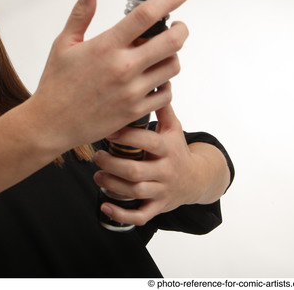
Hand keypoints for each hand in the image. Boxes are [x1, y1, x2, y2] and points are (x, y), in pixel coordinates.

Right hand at [30, 0, 190, 150]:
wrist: (51, 123)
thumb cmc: (55, 84)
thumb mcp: (63, 44)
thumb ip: (82, 13)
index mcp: (106, 46)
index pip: (146, 15)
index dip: (170, 0)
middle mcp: (123, 67)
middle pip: (172, 41)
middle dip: (181, 29)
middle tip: (177, 26)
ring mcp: (132, 91)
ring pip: (172, 67)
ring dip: (172, 56)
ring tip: (161, 55)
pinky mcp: (135, 111)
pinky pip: (166, 95)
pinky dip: (165, 85)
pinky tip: (154, 80)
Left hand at [93, 103, 208, 225]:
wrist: (196, 180)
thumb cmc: (176, 149)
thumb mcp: (172, 128)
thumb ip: (161, 107)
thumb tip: (157, 79)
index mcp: (168, 148)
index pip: (147, 141)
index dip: (127, 136)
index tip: (108, 131)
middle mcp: (166, 170)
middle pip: (136, 171)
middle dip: (112, 164)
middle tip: (97, 156)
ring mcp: (162, 190)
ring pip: (135, 192)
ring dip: (112, 185)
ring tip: (97, 176)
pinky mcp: (158, 207)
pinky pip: (140, 215)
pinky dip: (122, 214)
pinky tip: (106, 207)